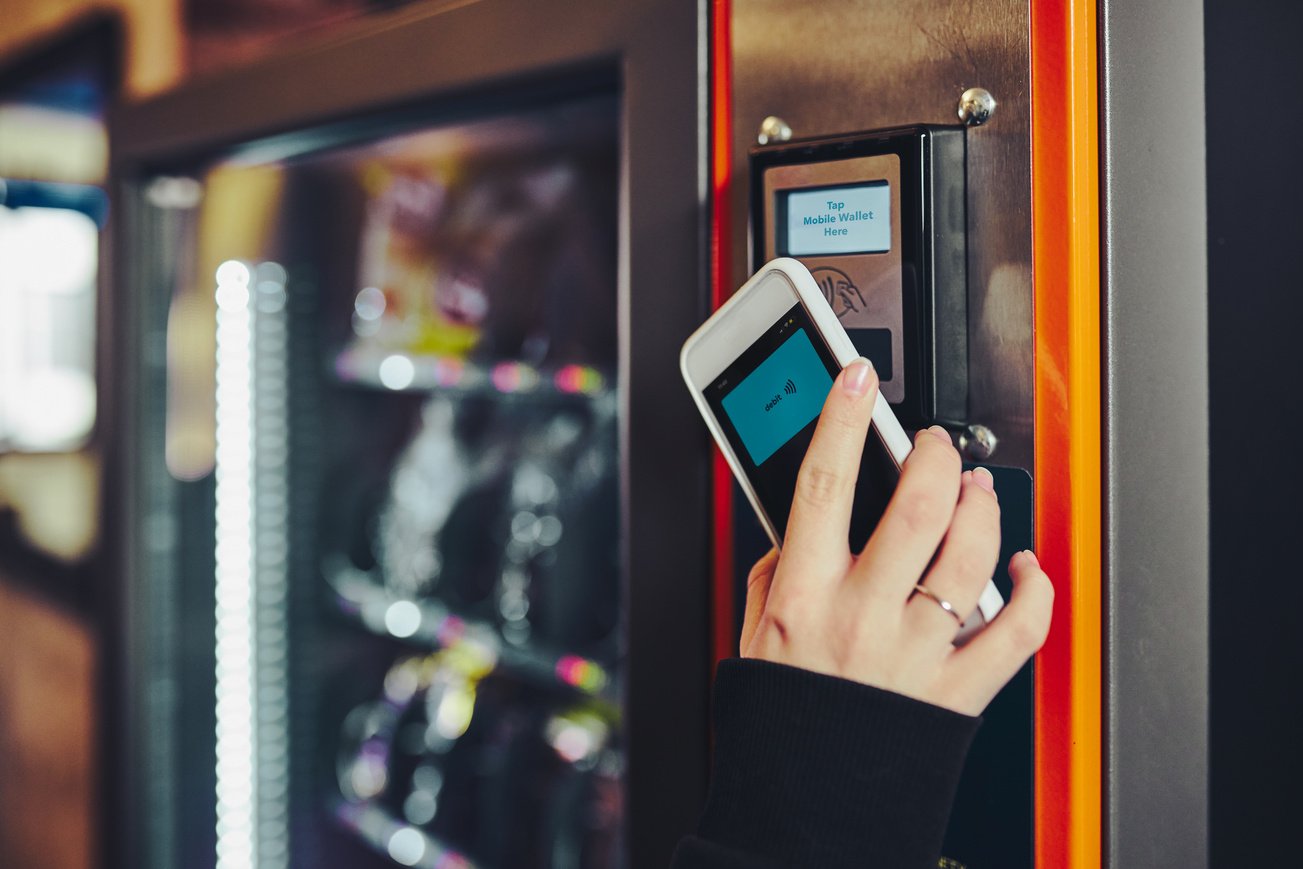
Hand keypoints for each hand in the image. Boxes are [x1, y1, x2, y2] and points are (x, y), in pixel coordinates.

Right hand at [740, 359, 1052, 715]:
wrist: (807, 805)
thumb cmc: (783, 721)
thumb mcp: (753, 636)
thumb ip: (775, 573)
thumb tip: (798, 528)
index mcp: (804, 597)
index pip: (823, 485)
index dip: (842, 420)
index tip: (855, 380)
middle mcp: (862, 619)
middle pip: (916, 508)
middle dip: (934, 456)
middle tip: (934, 444)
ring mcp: (915, 654)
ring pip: (971, 556)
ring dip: (981, 508)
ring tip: (975, 491)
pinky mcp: (957, 692)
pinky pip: (1016, 633)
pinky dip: (1033, 592)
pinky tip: (1024, 568)